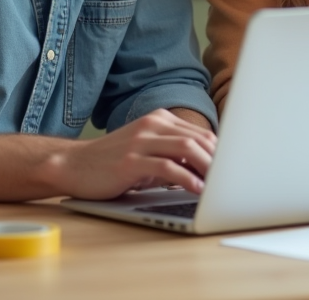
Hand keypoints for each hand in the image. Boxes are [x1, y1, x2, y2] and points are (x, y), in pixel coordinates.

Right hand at [47, 109, 217, 198]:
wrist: (74, 165)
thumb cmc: (113, 163)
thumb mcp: (147, 152)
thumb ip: (173, 154)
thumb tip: (207, 169)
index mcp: (159, 120)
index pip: (200, 133)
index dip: (220, 151)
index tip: (234, 168)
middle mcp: (152, 125)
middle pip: (198, 139)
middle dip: (219, 160)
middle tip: (233, 179)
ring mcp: (141, 141)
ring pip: (186, 149)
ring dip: (208, 167)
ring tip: (220, 185)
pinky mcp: (131, 160)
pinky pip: (167, 167)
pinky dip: (186, 178)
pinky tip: (196, 189)